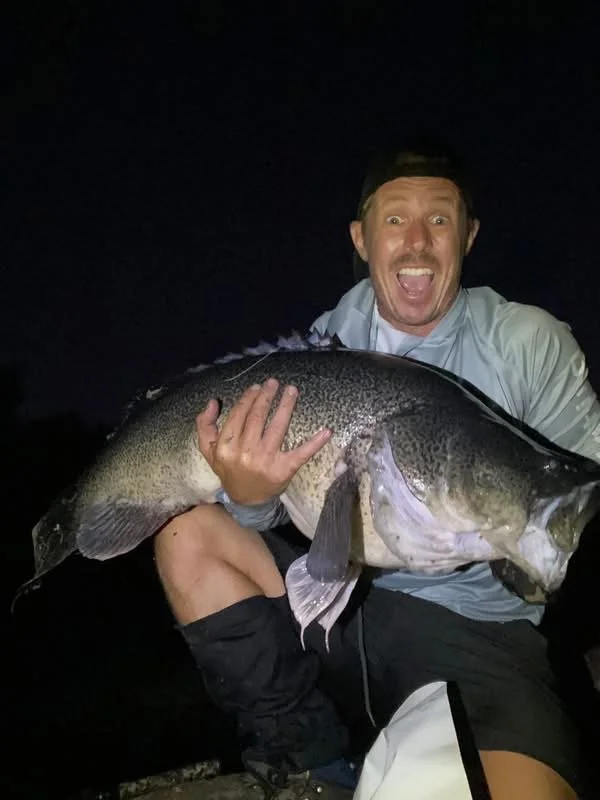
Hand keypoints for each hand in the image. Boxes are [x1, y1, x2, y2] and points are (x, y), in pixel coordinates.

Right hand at [196, 378, 331, 504]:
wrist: (246, 500)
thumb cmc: (229, 470)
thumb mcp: (210, 451)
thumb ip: (205, 426)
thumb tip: (213, 402)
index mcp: (226, 446)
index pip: (239, 414)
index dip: (249, 398)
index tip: (258, 387)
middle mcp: (245, 452)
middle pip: (258, 417)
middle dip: (267, 396)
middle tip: (275, 382)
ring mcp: (266, 461)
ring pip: (278, 427)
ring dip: (286, 406)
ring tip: (292, 391)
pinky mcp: (284, 470)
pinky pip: (301, 453)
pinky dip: (315, 443)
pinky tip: (326, 431)